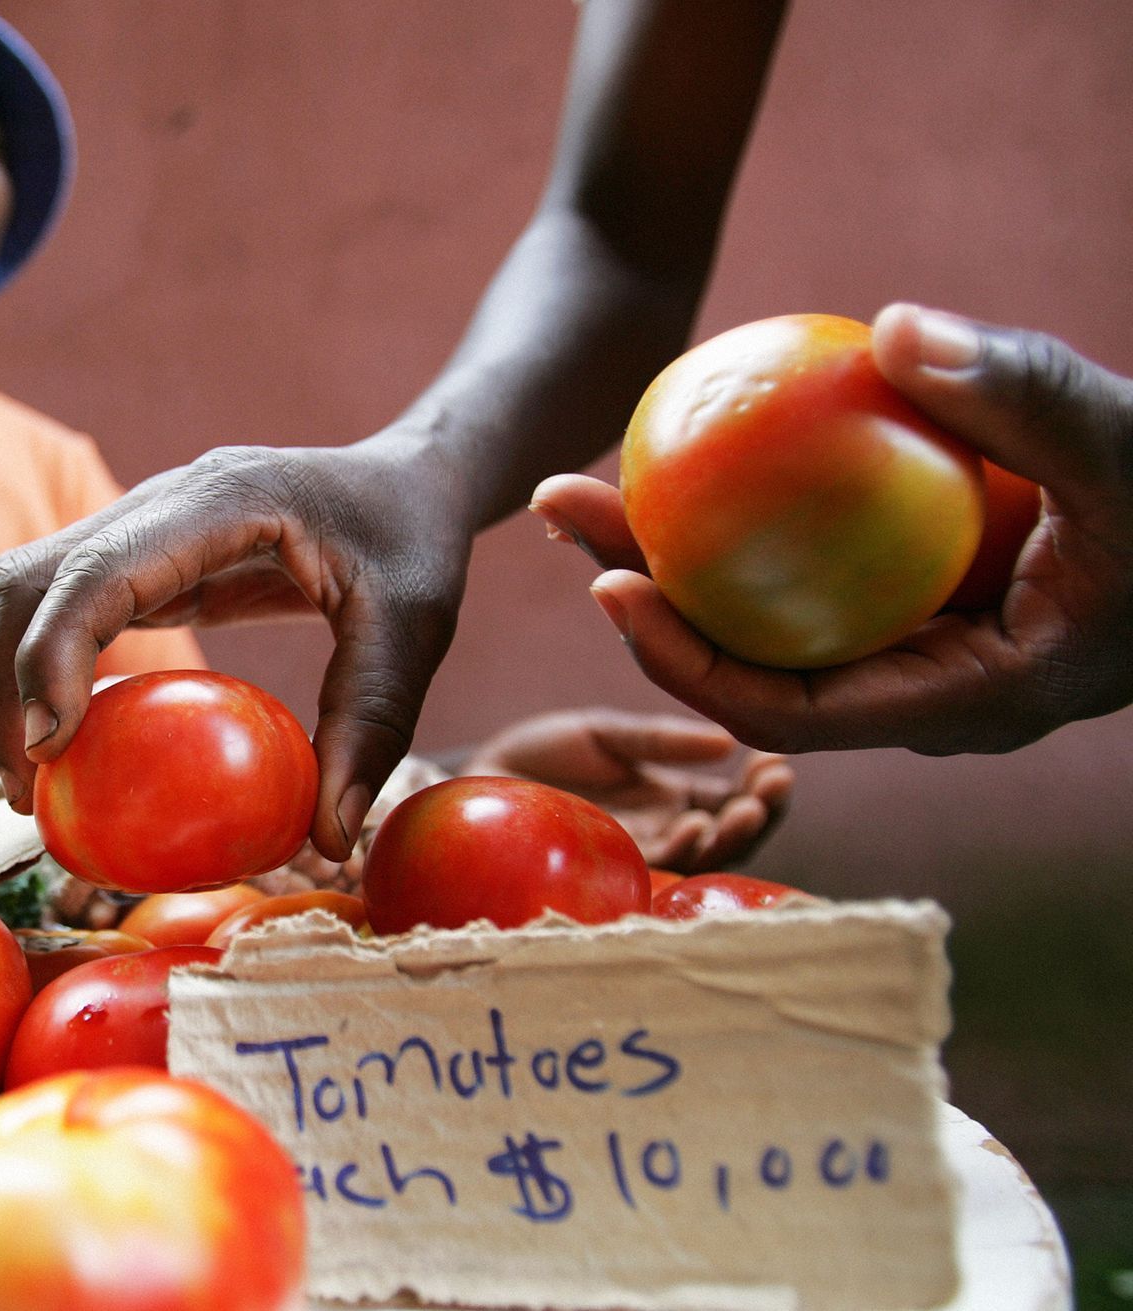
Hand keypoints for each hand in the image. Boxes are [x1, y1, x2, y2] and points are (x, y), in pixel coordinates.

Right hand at [0, 435, 477, 858]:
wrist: (406, 478)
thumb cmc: (414, 541)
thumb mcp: (415, 627)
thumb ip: (372, 724)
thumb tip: (330, 841)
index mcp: (221, 498)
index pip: (100, 570)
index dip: (54, 654)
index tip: (50, 747)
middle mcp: (160, 501)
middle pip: (30, 578)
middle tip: (17, 788)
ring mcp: (139, 525)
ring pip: (24, 587)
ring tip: (9, 777)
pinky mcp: (141, 559)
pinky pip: (58, 604)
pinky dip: (28, 665)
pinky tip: (31, 737)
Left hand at [457, 709, 793, 871]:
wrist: (480, 782)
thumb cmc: (541, 756)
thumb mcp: (606, 733)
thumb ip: (661, 739)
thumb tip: (729, 741)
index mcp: (672, 798)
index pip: (731, 800)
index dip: (761, 787)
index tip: (779, 761)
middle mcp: (663, 833)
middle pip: (728, 836)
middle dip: (759, 814)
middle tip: (773, 789)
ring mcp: (637, 855)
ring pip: (699, 858)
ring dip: (728, 835)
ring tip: (744, 808)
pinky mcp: (606, 872)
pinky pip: (654, 869)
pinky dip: (680, 849)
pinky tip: (693, 824)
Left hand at [530, 304, 1132, 754]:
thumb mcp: (1127, 448)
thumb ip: (1026, 398)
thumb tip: (895, 329)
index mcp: (960, 700)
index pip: (789, 709)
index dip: (689, 664)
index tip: (610, 591)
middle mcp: (914, 689)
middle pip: (744, 662)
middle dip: (640, 596)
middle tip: (559, 506)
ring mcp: (901, 645)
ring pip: (759, 616)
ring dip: (666, 554)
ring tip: (585, 481)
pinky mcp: (897, 596)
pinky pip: (798, 569)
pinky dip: (738, 519)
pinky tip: (679, 454)